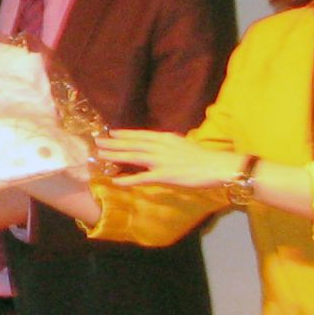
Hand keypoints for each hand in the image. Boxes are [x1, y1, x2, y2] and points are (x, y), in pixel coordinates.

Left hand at [96, 129, 241, 188]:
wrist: (215, 166)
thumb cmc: (202, 157)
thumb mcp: (182, 144)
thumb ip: (169, 144)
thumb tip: (160, 143)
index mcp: (165, 138)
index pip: (140, 135)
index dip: (125, 134)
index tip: (111, 133)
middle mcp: (160, 146)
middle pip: (132, 144)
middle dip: (114, 143)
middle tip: (97, 141)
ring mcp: (160, 160)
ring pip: (133, 156)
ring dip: (115, 155)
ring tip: (101, 155)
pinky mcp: (164, 175)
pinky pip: (142, 178)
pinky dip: (128, 180)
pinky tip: (116, 181)